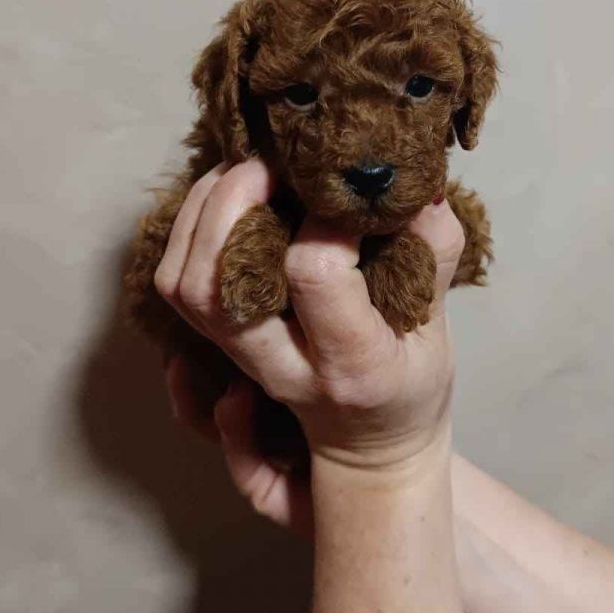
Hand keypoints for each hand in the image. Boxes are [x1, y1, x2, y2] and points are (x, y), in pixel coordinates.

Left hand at [155, 158, 464, 483]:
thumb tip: (421, 188)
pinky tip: (225, 199)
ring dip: (201, 212)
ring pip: (184, 284)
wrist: (368, 450)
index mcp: (350, 364)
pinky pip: (175, 285)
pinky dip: (187, 230)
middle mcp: (283, 367)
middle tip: (273, 162)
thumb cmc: (408, 384)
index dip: (324, 219)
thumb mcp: (438, 327)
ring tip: (244, 170)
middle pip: (219, 285)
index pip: (313, 277)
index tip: (347, 195)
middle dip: (233, 203)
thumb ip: (433, 255)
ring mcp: (241, 362)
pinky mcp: (218, 347)